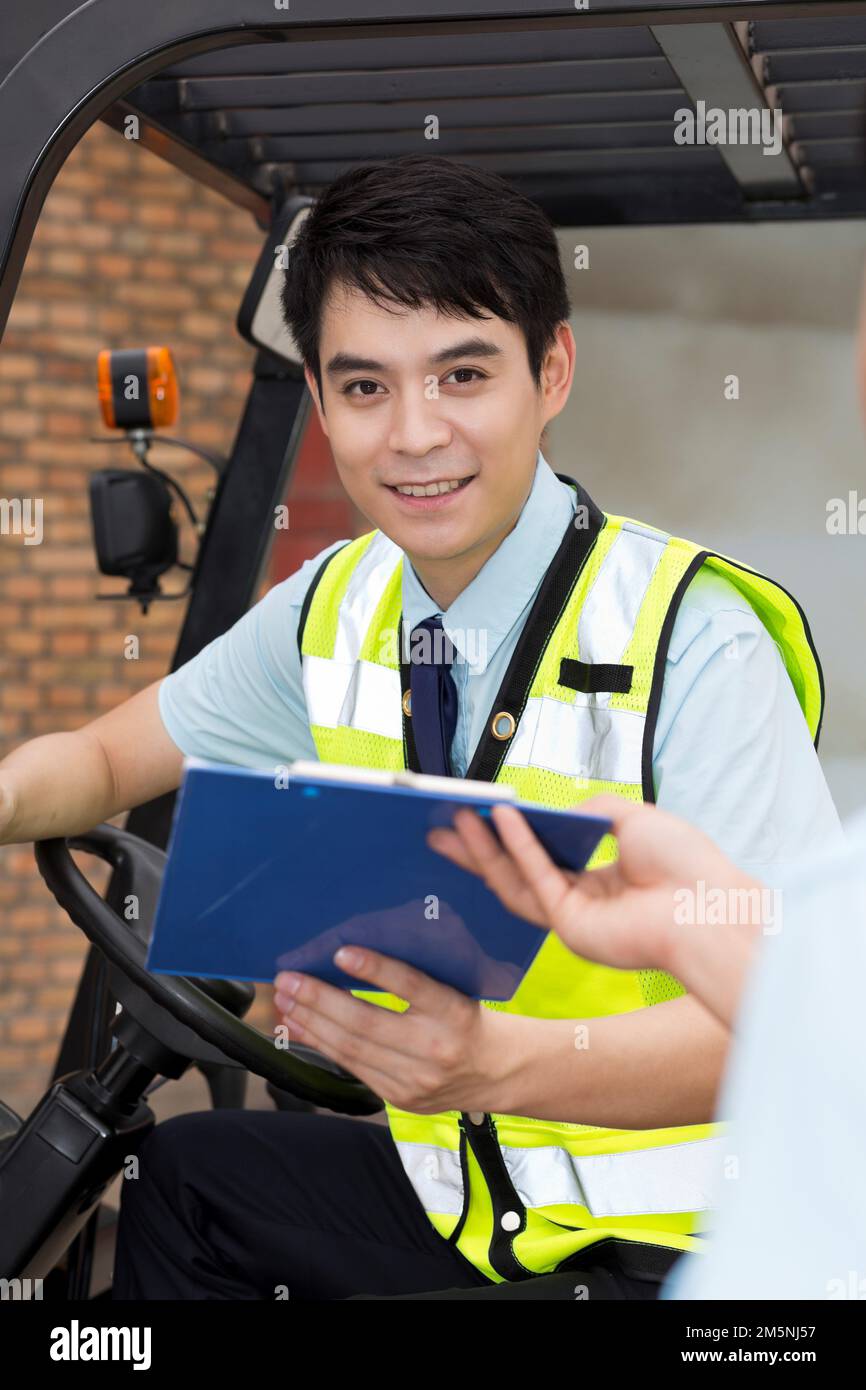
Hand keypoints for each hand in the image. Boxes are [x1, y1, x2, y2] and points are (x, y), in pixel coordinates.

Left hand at [273, 946, 512, 1113]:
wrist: (499, 1071)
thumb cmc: (470, 1019)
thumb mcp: (456, 990)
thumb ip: (415, 979)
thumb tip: (352, 955)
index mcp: (456, 1012)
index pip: (413, 987)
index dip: (376, 970)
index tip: (342, 952)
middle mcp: (436, 1048)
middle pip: (368, 1023)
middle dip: (320, 999)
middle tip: (289, 979)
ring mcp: (416, 1078)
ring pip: (352, 1048)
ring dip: (311, 1021)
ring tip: (286, 999)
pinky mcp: (400, 1097)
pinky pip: (352, 1067)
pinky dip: (321, 1044)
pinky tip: (301, 1026)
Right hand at [427, 794, 760, 975]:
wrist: (711, 905)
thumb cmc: (688, 866)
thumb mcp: (635, 819)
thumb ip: (592, 811)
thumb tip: (560, 810)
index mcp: (600, 882)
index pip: (543, 857)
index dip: (510, 836)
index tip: (480, 813)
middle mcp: (581, 903)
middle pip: (516, 873)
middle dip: (475, 850)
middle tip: (439, 826)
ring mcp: (572, 919)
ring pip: (514, 882)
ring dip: (483, 849)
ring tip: (456, 819)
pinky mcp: (569, 928)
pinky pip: (534, 879)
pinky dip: (515, 846)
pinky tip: (498, 818)